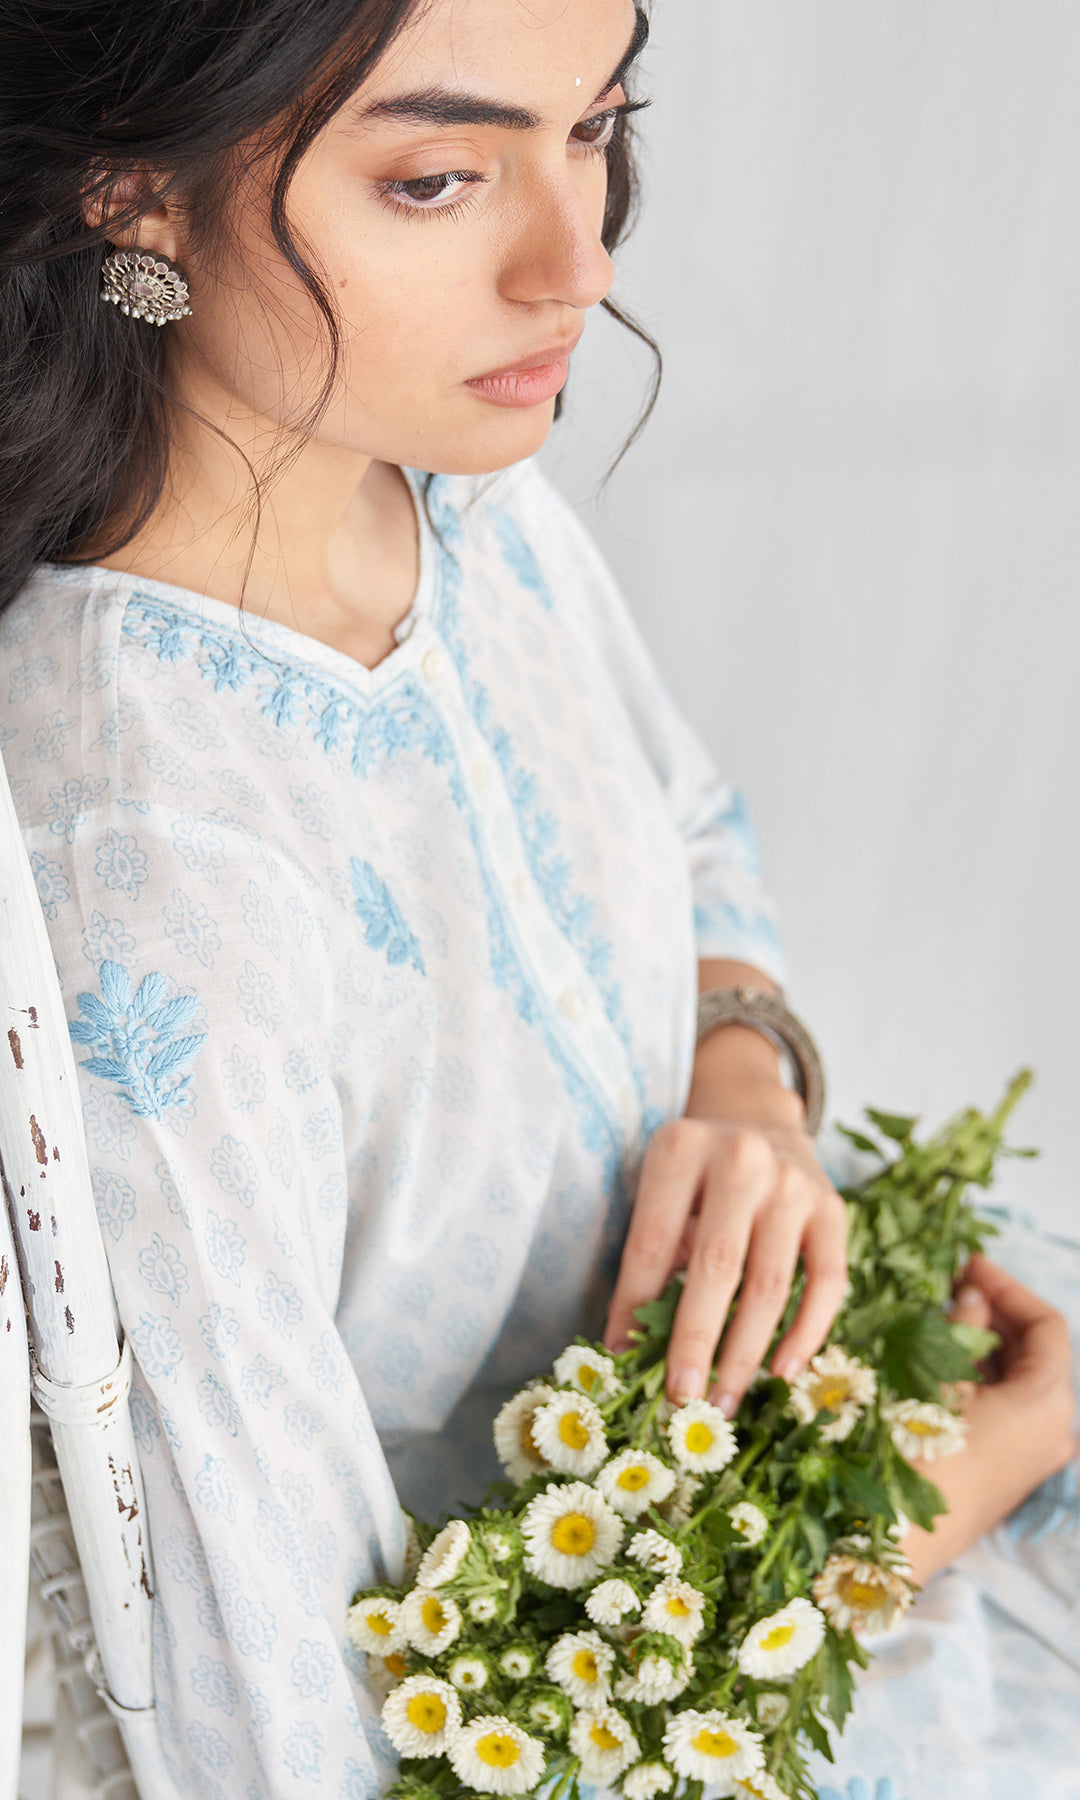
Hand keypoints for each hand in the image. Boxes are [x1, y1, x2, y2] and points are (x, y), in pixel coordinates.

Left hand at [603, 1107, 847, 1413]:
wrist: (757, 1121)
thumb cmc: (695, 1176)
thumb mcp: (660, 1192)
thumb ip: (649, 1258)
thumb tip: (625, 1350)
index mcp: (680, 1149)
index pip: (651, 1243)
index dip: (633, 1307)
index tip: (622, 1361)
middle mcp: (741, 1158)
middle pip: (717, 1266)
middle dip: (695, 1342)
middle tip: (680, 1399)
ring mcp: (793, 1182)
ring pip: (770, 1284)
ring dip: (745, 1353)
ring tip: (724, 1400)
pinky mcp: (832, 1207)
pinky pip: (826, 1282)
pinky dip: (806, 1334)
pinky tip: (782, 1373)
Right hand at [901, 1254, 1076, 1583]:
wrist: (898, 1541)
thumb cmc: (918, 1453)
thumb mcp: (936, 1379)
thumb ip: (961, 1330)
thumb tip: (972, 1295)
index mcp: (1049, 1403)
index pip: (1047, 1326)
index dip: (1008, 1287)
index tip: (969, 1264)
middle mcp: (1057, 1429)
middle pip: (1040, 1352)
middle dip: (999, 1314)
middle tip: (954, 1285)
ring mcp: (1038, 1453)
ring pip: (1026, 1380)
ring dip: (990, 1344)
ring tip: (943, 1318)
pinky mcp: (1015, 1469)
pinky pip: (1015, 1408)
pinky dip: (988, 1378)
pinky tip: (945, 1362)